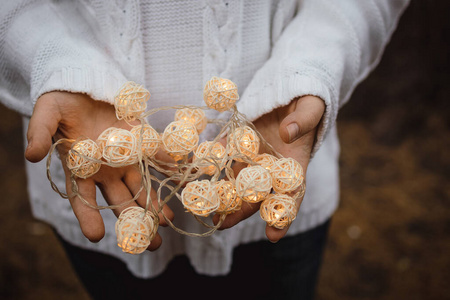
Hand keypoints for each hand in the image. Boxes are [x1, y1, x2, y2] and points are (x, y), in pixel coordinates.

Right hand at [25, 92, 173, 249]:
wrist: (84, 84)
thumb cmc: (61, 101)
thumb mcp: (46, 114)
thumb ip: (40, 133)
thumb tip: (30, 155)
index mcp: (81, 168)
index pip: (82, 199)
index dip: (88, 216)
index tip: (96, 236)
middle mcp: (105, 169)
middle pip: (120, 200)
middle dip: (134, 222)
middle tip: (151, 245)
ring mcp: (125, 158)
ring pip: (141, 186)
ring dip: (155, 204)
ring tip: (168, 223)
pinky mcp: (140, 142)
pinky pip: (155, 157)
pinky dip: (168, 168)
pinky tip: (180, 180)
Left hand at [215, 95, 324, 241]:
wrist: (291, 90)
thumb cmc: (309, 101)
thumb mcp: (312, 107)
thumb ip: (303, 120)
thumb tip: (287, 134)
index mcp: (294, 163)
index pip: (292, 194)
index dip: (283, 215)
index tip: (272, 235)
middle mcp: (272, 165)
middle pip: (258, 192)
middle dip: (241, 211)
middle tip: (223, 225)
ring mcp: (253, 154)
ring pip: (237, 178)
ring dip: (221, 193)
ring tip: (204, 207)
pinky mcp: (240, 140)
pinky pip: (224, 152)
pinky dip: (211, 161)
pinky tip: (195, 168)